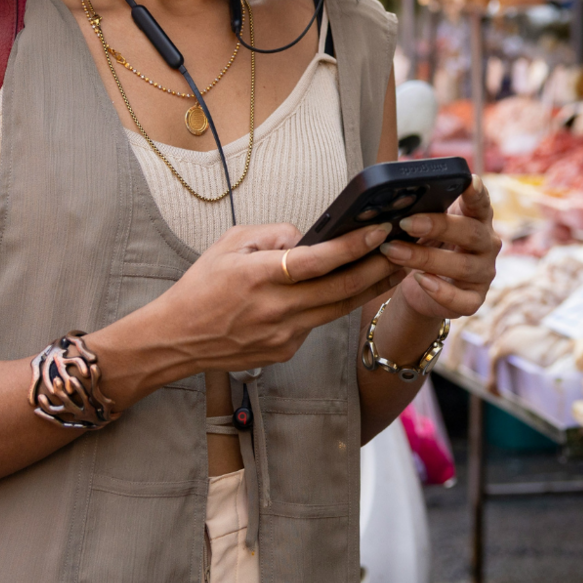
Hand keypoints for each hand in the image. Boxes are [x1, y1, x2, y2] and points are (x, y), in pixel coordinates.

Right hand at [143, 221, 403, 376]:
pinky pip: (318, 323)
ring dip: (371, 288)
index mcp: (259, 276)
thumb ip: (272, 234)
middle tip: (406, 249)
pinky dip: (336, 305)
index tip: (381, 230)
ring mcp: (283, 335)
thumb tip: (308, 236)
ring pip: (338, 309)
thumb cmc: (201, 286)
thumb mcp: (229, 244)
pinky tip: (354, 289)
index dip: (353, 246)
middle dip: (379, 269)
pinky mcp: (285, 351)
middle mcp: (275, 309)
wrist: (176, 339)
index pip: (317, 261)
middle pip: (341, 289)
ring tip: (396, 268)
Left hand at [380, 178, 500, 320]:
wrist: (423, 288)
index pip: (481, 203)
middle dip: (437, 226)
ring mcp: (484, 273)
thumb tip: (392, 199)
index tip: (470, 180)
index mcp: (478, 219)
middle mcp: (487, 245)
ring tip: (393, 251)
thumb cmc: (427, 246)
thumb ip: (421, 211)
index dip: (476, 193)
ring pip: (462, 266)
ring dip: (425, 258)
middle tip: (405, 222)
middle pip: (470, 233)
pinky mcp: (474, 299)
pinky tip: (419, 280)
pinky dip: (440, 291)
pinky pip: (462, 299)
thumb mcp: (425, 225)